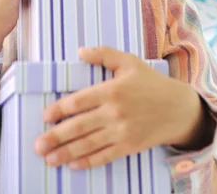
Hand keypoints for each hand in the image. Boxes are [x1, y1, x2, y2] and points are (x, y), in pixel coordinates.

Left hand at [34, 46, 211, 169]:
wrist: (177, 107)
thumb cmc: (151, 82)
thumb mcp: (129, 62)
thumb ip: (104, 54)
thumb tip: (80, 51)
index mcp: (113, 89)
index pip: (79, 101)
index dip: (60, 109)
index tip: (46, 116)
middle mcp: (115, 112)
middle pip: (79, 126)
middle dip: (56, 137)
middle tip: (38, 145)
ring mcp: (122, 131)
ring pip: (88, 145)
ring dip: (66, 153)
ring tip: (50, 158)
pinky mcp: (129, 146)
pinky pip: (104, 156)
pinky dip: (87, 162)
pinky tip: (74, 164)